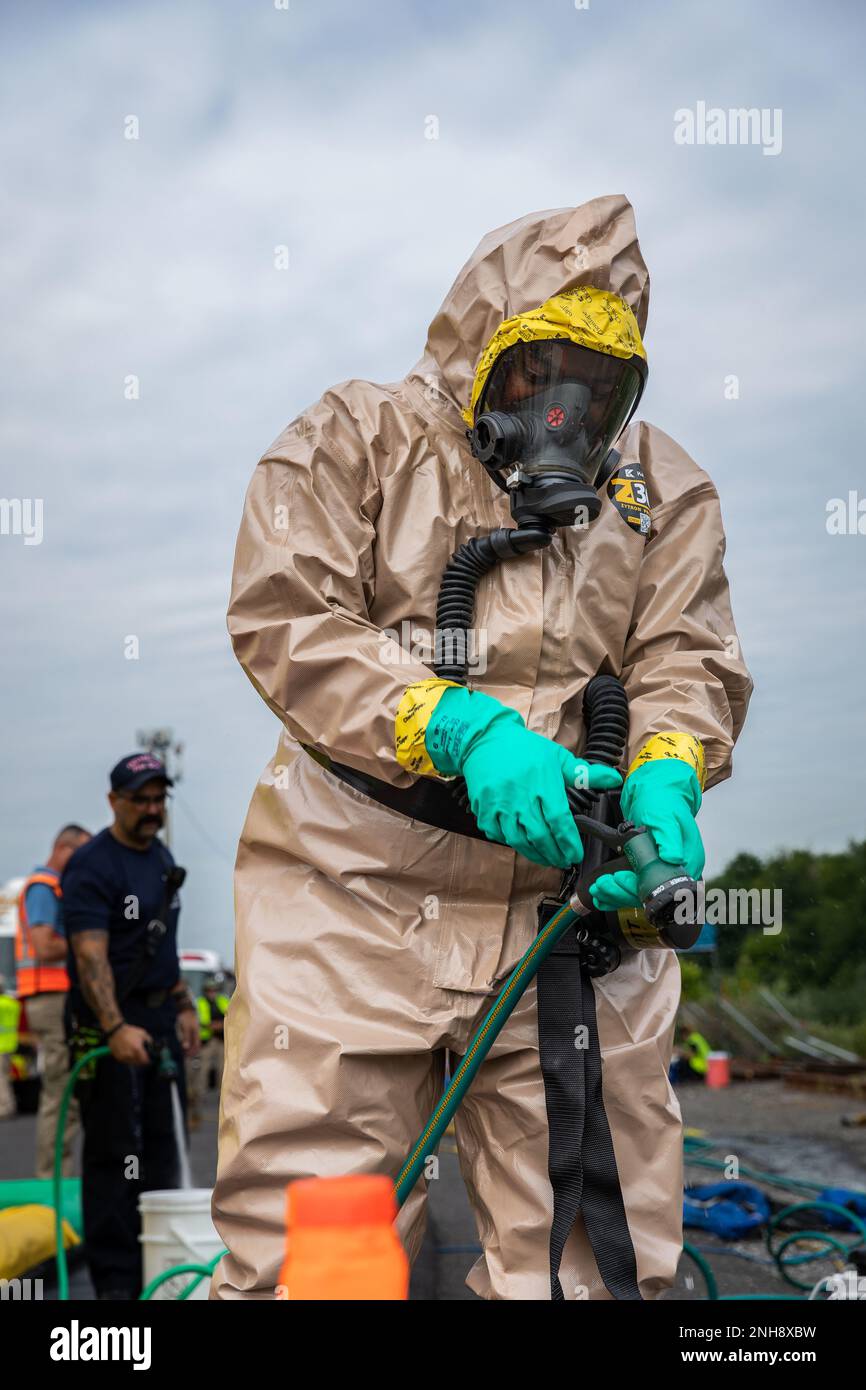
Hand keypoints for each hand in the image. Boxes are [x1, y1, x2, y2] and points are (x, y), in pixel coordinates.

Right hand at [109, 1023, 151, 1066]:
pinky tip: (130, 1054)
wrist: (116, 1032)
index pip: (145, 1060)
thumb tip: (153, 1046)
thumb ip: (149, 1041)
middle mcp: (130, 1055)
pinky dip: (129, 1059)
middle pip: (139, 1063)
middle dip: (142, 1061)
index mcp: (137, 1049)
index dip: (148, 1061)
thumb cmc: (130, 1032)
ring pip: (132, 1063)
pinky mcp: (118, 1058)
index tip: (149, 1060)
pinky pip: (126, 1062)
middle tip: (143, 1058)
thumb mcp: (142, 1033)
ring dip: (135, 1061)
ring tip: (136, 1055)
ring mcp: (124, 1057)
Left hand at [176, 1008, 200, 1056]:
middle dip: (192, 1051)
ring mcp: (194, 1030)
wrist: (186, 1008)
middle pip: (196, 1044)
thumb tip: (185, 1047)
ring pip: (193, 1041)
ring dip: (190, 1048)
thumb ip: (186, 1037)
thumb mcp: (185, 1027)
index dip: (194, 1052)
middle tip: (187, 1057)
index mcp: (197, 1032)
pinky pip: (191, 1038)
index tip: (189, 1057)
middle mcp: (196, 1032)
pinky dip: (188, 1043)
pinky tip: (184, 1045)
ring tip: (185, 1053)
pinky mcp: (191, 1029)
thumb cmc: (186, 1017)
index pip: (197, 1045)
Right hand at [426, 688, 621, 868]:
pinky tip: (522, 844)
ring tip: (547, 858)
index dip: (569, 842)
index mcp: (542, 783)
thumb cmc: (525, 749)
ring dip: (534, 854)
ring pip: (518, 840)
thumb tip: (614, 779)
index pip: (559, 820)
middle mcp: (520, 796)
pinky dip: (510, 843)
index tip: (576, 854)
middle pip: (540, 836)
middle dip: (554, 854)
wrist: (486, 739)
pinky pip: (498, 834)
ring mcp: (499, 804)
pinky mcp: (483, 809)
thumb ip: (585, 773)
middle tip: (564, 861)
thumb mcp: (557, 757)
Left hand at [590, 757, 703, 911]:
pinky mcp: (650, 867)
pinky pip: (635, 885)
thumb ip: (668, 836)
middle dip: (623, 893)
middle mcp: (677, 869)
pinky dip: (618, 890)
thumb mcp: (665, 816)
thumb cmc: (664, 800)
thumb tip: (673, 857)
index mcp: (688, 860)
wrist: (658, 789)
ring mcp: (663, 869)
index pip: (666, 885)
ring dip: (617, 893)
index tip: (620, 880)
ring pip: (641, 892)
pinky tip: (603, 895)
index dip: (642, 888)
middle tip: (602, 887)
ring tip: (598, 889)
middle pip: (652, 893)